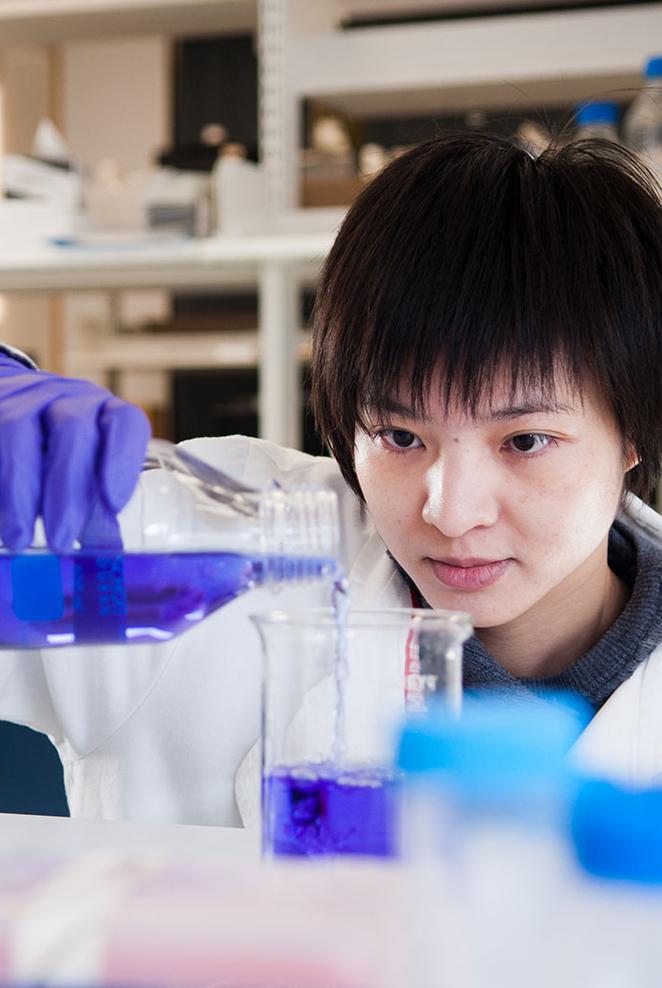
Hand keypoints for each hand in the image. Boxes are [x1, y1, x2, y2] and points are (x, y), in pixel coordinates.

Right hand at [0, 355, 150, 551]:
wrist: (6, 410)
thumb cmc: (56, 454)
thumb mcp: (82, 472)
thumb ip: (94, 506)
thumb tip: (105, 553)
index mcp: (104, 414)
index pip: (124, 422)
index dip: (121, 459)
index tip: (113, 502)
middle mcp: (68, 400)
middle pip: (73, 430)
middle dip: (67, 489)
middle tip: (62, 540)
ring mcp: (24, 399)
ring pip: (19, 430)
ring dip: (20, 489)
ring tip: (20, 537)